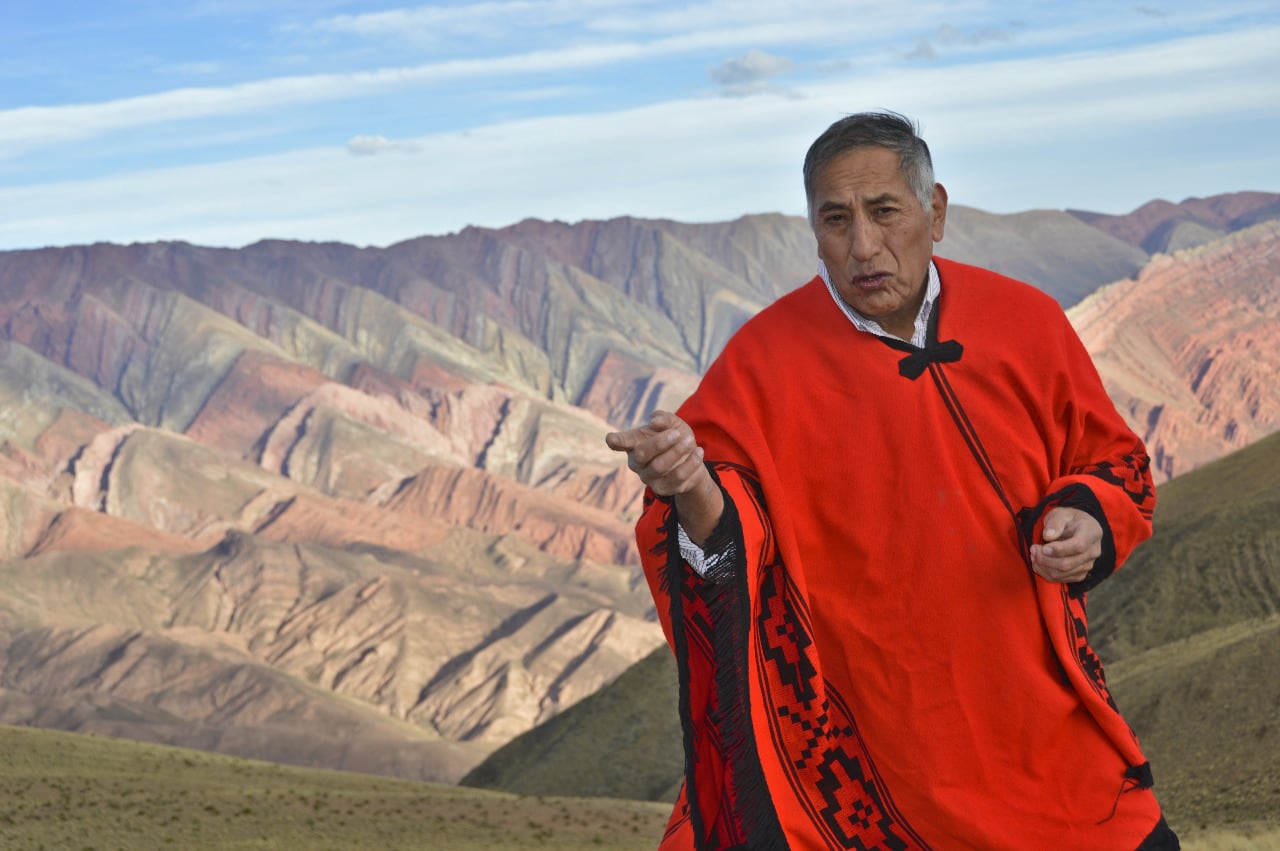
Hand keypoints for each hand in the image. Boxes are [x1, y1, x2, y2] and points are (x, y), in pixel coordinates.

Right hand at [605, 410, 722, 544]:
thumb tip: (654, 420)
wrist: (692, 459)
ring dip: (678, 451)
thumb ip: (664, 418)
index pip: (621, 442)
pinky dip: (691, 463)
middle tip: (676, 433)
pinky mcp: (663, 490)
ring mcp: (648, 478)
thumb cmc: (676, 438)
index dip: (616, 441)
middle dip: (660, 443)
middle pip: (642, 454)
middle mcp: (637, 463)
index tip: (611, 439)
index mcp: (634, 444)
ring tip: (691, 440)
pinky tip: (698, 452)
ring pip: (660, 466)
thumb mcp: (673, 423)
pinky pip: (678, 477)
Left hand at [1029, 507, 1101, 583]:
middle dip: (1046, 559)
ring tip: (1033, 555)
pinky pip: (1062, 579)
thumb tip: (1048, 536)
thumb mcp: (1061, 513)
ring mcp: (1088, 564)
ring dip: (1043, 566)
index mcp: (1092, 533)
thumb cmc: (1068, 520)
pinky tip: (1038, 563)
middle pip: (1068, 563)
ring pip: (1063, 573)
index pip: (1078, 546)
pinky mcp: (1080, 574)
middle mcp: (1094, 551)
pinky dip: (1046, 573)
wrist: (1078, 528)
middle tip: (1033, 549)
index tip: (1043, 547)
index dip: (1059, 550)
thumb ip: (1055, 522)